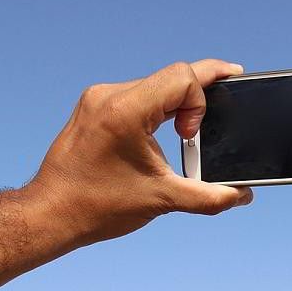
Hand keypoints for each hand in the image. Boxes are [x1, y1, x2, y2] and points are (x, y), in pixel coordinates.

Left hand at [23, 59, 252, 246]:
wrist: (50, 214)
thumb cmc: (97, 207)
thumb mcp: (162, 199)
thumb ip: (209, 197)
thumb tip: (241, 196)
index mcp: (125, 110)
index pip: (182, 77)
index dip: (201, 101)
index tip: (190, 137)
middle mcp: (109, 96)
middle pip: (171, 76)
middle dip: (198, 95)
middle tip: (221, 105)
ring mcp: (98, 98)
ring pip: (154, 83)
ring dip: (177, 104)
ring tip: (186, 132)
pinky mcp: (93, 107)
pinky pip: (137, 94)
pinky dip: (157, 108)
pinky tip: (164, 132)